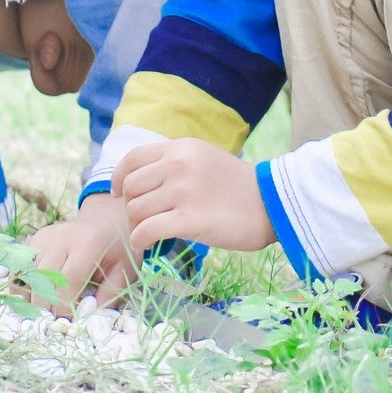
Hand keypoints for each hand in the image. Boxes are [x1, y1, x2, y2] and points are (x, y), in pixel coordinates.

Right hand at [26, 192, 137, 311]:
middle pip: (44, 275)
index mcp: (90, 242)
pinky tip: (33, 298)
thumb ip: (109, 294)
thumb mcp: (124, 270)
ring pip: (29, 271)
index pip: (70, 277)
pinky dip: (24, 285)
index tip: (65, 322)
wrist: (106, 218)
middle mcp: (64, 235)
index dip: (64, 304)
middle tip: (50, 323)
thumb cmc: (117, 248)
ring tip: (40, 314)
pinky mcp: (35, 238)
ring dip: (31, 296)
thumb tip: (87, 318)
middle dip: (45, 304)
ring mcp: (46, 235)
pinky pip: (23, 266)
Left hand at [113, 138, 274, 252]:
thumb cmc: (239, 187)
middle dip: (131, 206)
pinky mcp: (190, 219)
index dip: (119, 178)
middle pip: (131, 187)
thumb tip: (141, 179)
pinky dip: (141, 240)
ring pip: (136, 210)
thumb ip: (175, 163)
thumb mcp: (204, 159)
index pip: (133, 158)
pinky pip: (146, 230)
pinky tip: (149, 244)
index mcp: (181, 148)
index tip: (118, 194)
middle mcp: (179, 164)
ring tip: (151, 232)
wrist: (273, 203)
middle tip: (145, 219)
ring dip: (137, 225)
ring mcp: (184, 191)